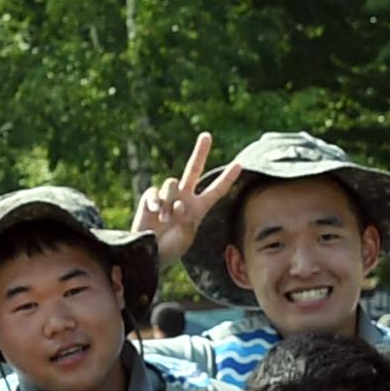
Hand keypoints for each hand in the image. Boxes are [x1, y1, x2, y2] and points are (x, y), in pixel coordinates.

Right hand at [132, 130, 242, 267]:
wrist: (149, 254)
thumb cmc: (170, 250)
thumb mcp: (186, 238)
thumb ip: (187, 220)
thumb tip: (179, 202)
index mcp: (199, 208)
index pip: (216, 190)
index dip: (227, 178)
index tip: (240, 164)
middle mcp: (185, 198)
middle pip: (194, 169)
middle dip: (200, 152)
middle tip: (207, 136)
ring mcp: (168, 196)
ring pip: (172, 183)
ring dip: (170, 201)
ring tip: (166, 219)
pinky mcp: (151, 198)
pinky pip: (155, 192)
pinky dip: (156, 202)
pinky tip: (155, 213)